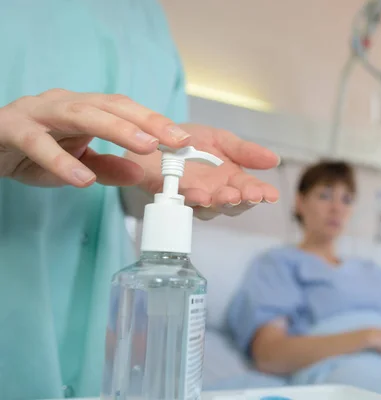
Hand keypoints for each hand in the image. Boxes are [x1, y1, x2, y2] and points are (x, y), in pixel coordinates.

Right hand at [0, 89, 192, 186]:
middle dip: (146, 122)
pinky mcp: (11, 128)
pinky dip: (61, 161)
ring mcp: (38, 112)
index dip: (155, 122)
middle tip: (174, 140)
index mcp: (84, 109)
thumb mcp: (77, 164)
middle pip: (110, 106)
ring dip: (116, 130)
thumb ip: (107, 168)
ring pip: (81, 114)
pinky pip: (37, 143)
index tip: (183, 140)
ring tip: (144, 147)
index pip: (125, 110)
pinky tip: (82, 179)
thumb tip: (140, 174)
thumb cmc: (31, 150)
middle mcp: (65, 103)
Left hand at [125, 123, 279, 219]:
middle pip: (233, 205)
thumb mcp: (221, 139)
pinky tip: (201, 195)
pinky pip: (182, 202)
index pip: (250, 190)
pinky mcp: (170, 195)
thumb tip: (275, 160)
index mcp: (231, 179)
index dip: (261, 194)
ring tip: (226, 196)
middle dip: (242, 201)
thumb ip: (245, 151)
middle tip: (248, 195)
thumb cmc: (188, 142)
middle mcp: (215, 193)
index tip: (270, 195)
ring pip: (209, 209)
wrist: (152, 136)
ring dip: (219, 203)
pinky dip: (192, 199)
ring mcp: (193, 197)